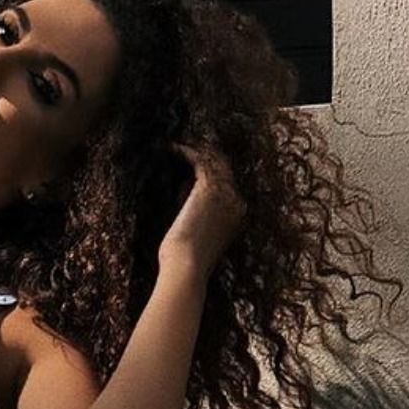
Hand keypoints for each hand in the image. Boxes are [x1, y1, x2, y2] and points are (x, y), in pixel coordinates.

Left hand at [159, 140, 248, 274]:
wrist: (187, 265)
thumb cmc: (184, 260)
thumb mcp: (197, 236)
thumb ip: (196, 216)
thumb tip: (183, 199)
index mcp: (237, 215)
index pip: (228, 185)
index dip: (213, 172)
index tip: (197, 164)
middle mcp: (237, 201)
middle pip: (225, 169)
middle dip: (208, 157)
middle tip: (188, 147)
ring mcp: (226, 193)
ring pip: (215, 161)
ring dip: (197, 150)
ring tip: (179, 144)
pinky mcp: (209, 187)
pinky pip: (200, 160)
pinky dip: (185, 151)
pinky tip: (171, 147)